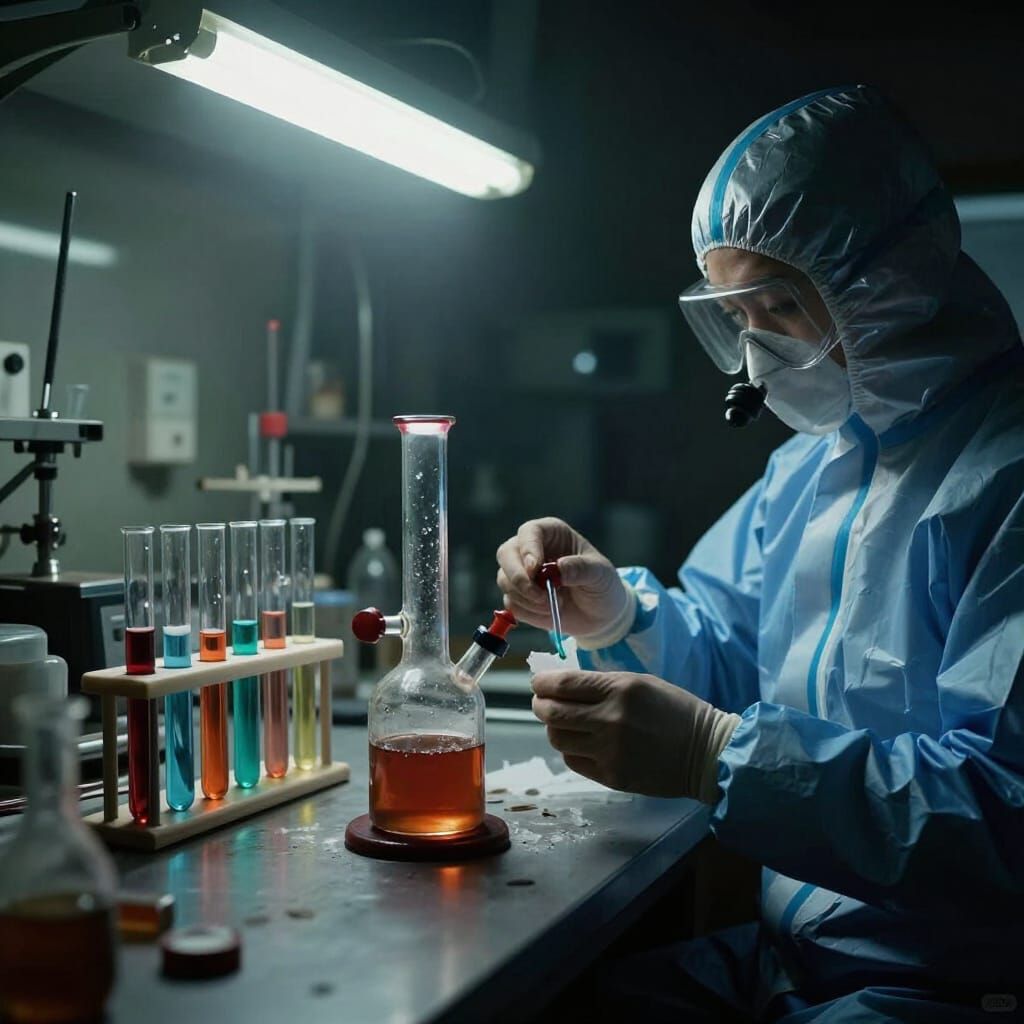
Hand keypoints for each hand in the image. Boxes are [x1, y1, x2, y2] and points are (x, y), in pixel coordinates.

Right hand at [495, 517, 626, 636]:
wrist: (600, 614)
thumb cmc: (601, 584)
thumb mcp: (600, 574)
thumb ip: (581, 569)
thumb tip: (560, 568)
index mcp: (551, 533)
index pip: (529, 532)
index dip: (528, 548)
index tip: (535, 568)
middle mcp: (531, 549)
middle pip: (506, 554)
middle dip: (518, 577)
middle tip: (539, 595)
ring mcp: (521, 573)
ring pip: (505, 581)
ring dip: (528, 598)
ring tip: (557, 604)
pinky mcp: (518, 596)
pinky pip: (511, 604)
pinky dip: (529, 612)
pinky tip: (549, 611)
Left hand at [531, 671, 740, 800]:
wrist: (705, 752)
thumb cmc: (674, 710)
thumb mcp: (640, 683)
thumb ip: (601, 684)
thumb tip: (561, 684)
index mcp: (620, 690)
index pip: (562, 684)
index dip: (542, 683)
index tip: (538, 683)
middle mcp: (610, 720)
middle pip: (552, 713)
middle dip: (540, 705)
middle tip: (541, 702)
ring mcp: (609, 751)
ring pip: (558, 738)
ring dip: (554, 728)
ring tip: (563, 722)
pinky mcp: (611, 776)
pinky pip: (573, 760)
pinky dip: (571, 749)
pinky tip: (580, 742)